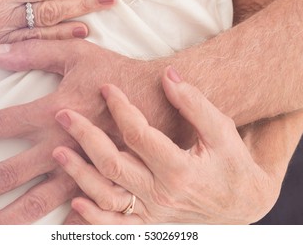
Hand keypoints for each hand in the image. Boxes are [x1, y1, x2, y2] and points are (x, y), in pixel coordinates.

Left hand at [0, 39, 185, 223]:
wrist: (164, 102)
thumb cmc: (118, 76)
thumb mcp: (77, 54)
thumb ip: (34, 51)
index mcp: (51, 113)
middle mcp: (60, 147)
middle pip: (7, 175)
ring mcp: (81, 172)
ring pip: (34, 204)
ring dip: (3, 221)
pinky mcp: (101, 186)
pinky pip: (76, 217)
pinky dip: (56, 231)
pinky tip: (37, 240)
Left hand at [52, 67, 285, 223]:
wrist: (244, 205)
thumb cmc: (232, 163)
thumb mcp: (221, 131)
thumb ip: (194, 104)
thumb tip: (168, 75)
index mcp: (180, 169)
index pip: (138, 134)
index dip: (120, 108)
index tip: (107, 88)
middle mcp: (162, 195)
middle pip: (113, 164)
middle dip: (85, 136)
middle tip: (64, 114)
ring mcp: (153, 214)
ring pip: (106, 196)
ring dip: (79, 174)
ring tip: (58, 152)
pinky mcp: (149, 226)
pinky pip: (114, 227)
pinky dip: (92, 218)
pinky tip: (75, 201)